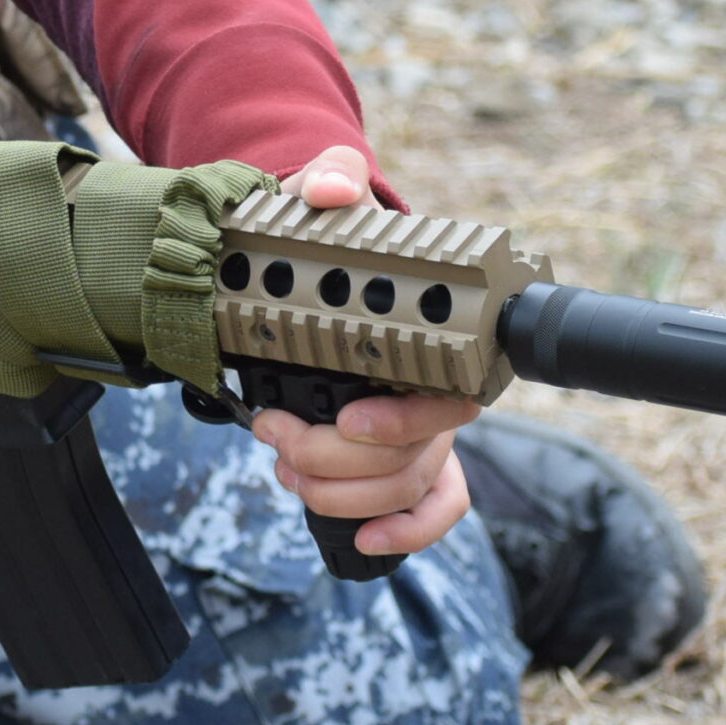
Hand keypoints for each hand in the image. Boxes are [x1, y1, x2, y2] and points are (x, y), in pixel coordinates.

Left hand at [257, 138, 464, 560]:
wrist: (325, 268)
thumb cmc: (338, 241)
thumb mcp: (328, 202)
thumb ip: (331, 182)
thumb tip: (329, 189)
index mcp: (433, 339)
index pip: (450, 397)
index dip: (401, 419)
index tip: (347, 420)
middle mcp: (438, 391)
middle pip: (414, 455)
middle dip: (338, 459)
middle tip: (275, 432)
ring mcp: (425, 429)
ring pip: (404, 486)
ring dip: (338, 491)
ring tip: (281, 461)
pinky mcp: (408, 457)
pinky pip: (433, 510)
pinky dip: (404, 533)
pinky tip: (363, 542)